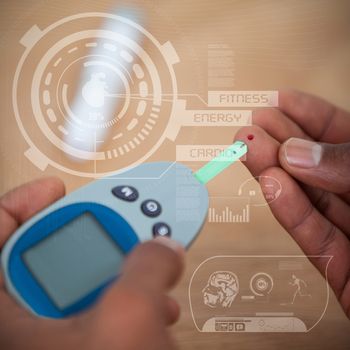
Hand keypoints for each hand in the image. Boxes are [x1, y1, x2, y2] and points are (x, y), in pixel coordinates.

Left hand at [0, 178, 183, 349]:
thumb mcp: (129, 318)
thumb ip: (148, 267)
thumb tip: (165, 246)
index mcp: (9, 314)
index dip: (21, 204)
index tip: (54, 188)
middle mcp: (28, 324)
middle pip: (54, 254)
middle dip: (99, 233)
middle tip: (125, 217)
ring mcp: (58, 338)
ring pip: (88, 281)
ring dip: (127, 267)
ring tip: (155, 257)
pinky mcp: (86, 347)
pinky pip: (106, 306)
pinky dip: (134, 297)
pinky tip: (159, 304)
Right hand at [235, 89, 349, 316]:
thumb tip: (301, 154)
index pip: (349, 136)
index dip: (312, 115)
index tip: (280, 102)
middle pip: (320, 168)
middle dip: (282, 143)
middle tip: (251, 128)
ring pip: (311, 201)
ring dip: (275, 175)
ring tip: (249, 152)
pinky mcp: (346, 272)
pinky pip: (315, 238)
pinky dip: (290, 212)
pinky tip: (269, 186)